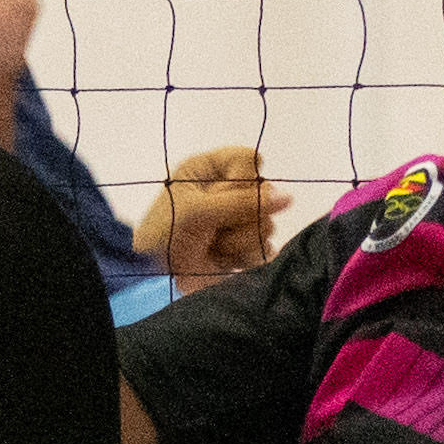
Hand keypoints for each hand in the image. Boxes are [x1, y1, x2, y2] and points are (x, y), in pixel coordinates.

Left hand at [136, 146, 292, 291]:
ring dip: (240, 240)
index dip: (243, 180)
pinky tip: (225, 261)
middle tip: (212, 229)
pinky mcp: (242, 248)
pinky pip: (266, 247)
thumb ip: (243, 202)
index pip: (249, 159)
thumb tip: (288, 198)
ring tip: (213, 247)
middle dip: (240, 216)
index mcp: (206, 170)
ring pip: (267, 222)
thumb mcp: (198, 212)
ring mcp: (234, 220)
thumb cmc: (164, 239)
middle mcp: (223, 191)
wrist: (154, 284)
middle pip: (264, 193)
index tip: (224, 196)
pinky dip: (246, 257)